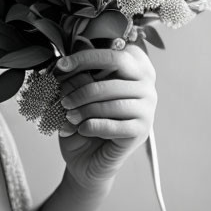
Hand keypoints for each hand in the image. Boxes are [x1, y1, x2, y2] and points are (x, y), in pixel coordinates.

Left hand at [55, 43, 156, 192]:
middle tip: (63, 101)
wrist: (86, 157)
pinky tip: (83, 129)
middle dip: (83, 86)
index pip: (113, 53)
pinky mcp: (142, 130)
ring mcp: (148, 107)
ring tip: (69, 117)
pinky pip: (115, 125)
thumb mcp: (75, 91)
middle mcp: (146, 83)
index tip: (62, 65)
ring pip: (112, 101)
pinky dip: (93, 126)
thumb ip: (76, 75)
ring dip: (84, 110)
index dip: (86, 57)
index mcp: (132, 66)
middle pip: (115, 74)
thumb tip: (65, 65)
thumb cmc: (82, 116)